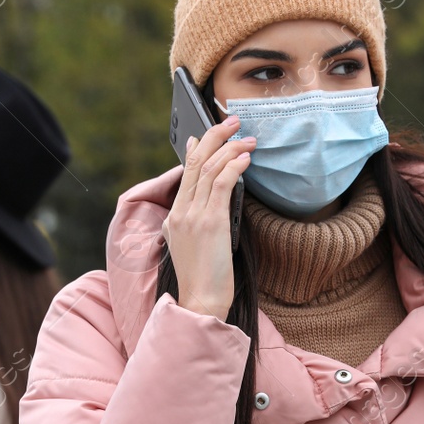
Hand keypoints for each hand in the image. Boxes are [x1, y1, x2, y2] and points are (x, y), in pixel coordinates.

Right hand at [162, 115, 254, 320]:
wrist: (202, 301)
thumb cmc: (205, 279)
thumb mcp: (194, 245)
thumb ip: (197, 220)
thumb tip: (213, 199)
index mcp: (175, 217)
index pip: (185, 173)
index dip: (196, 149)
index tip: (205, 134)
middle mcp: (181, 212)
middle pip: (195, 162)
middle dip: (215, 137)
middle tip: (232, 121)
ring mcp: (193, 216)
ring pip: (209, 169)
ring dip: (230, 148)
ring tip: (248, 139)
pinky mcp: (210, 222)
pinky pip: (221, 184)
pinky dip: (233, 166)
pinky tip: (245, 159)